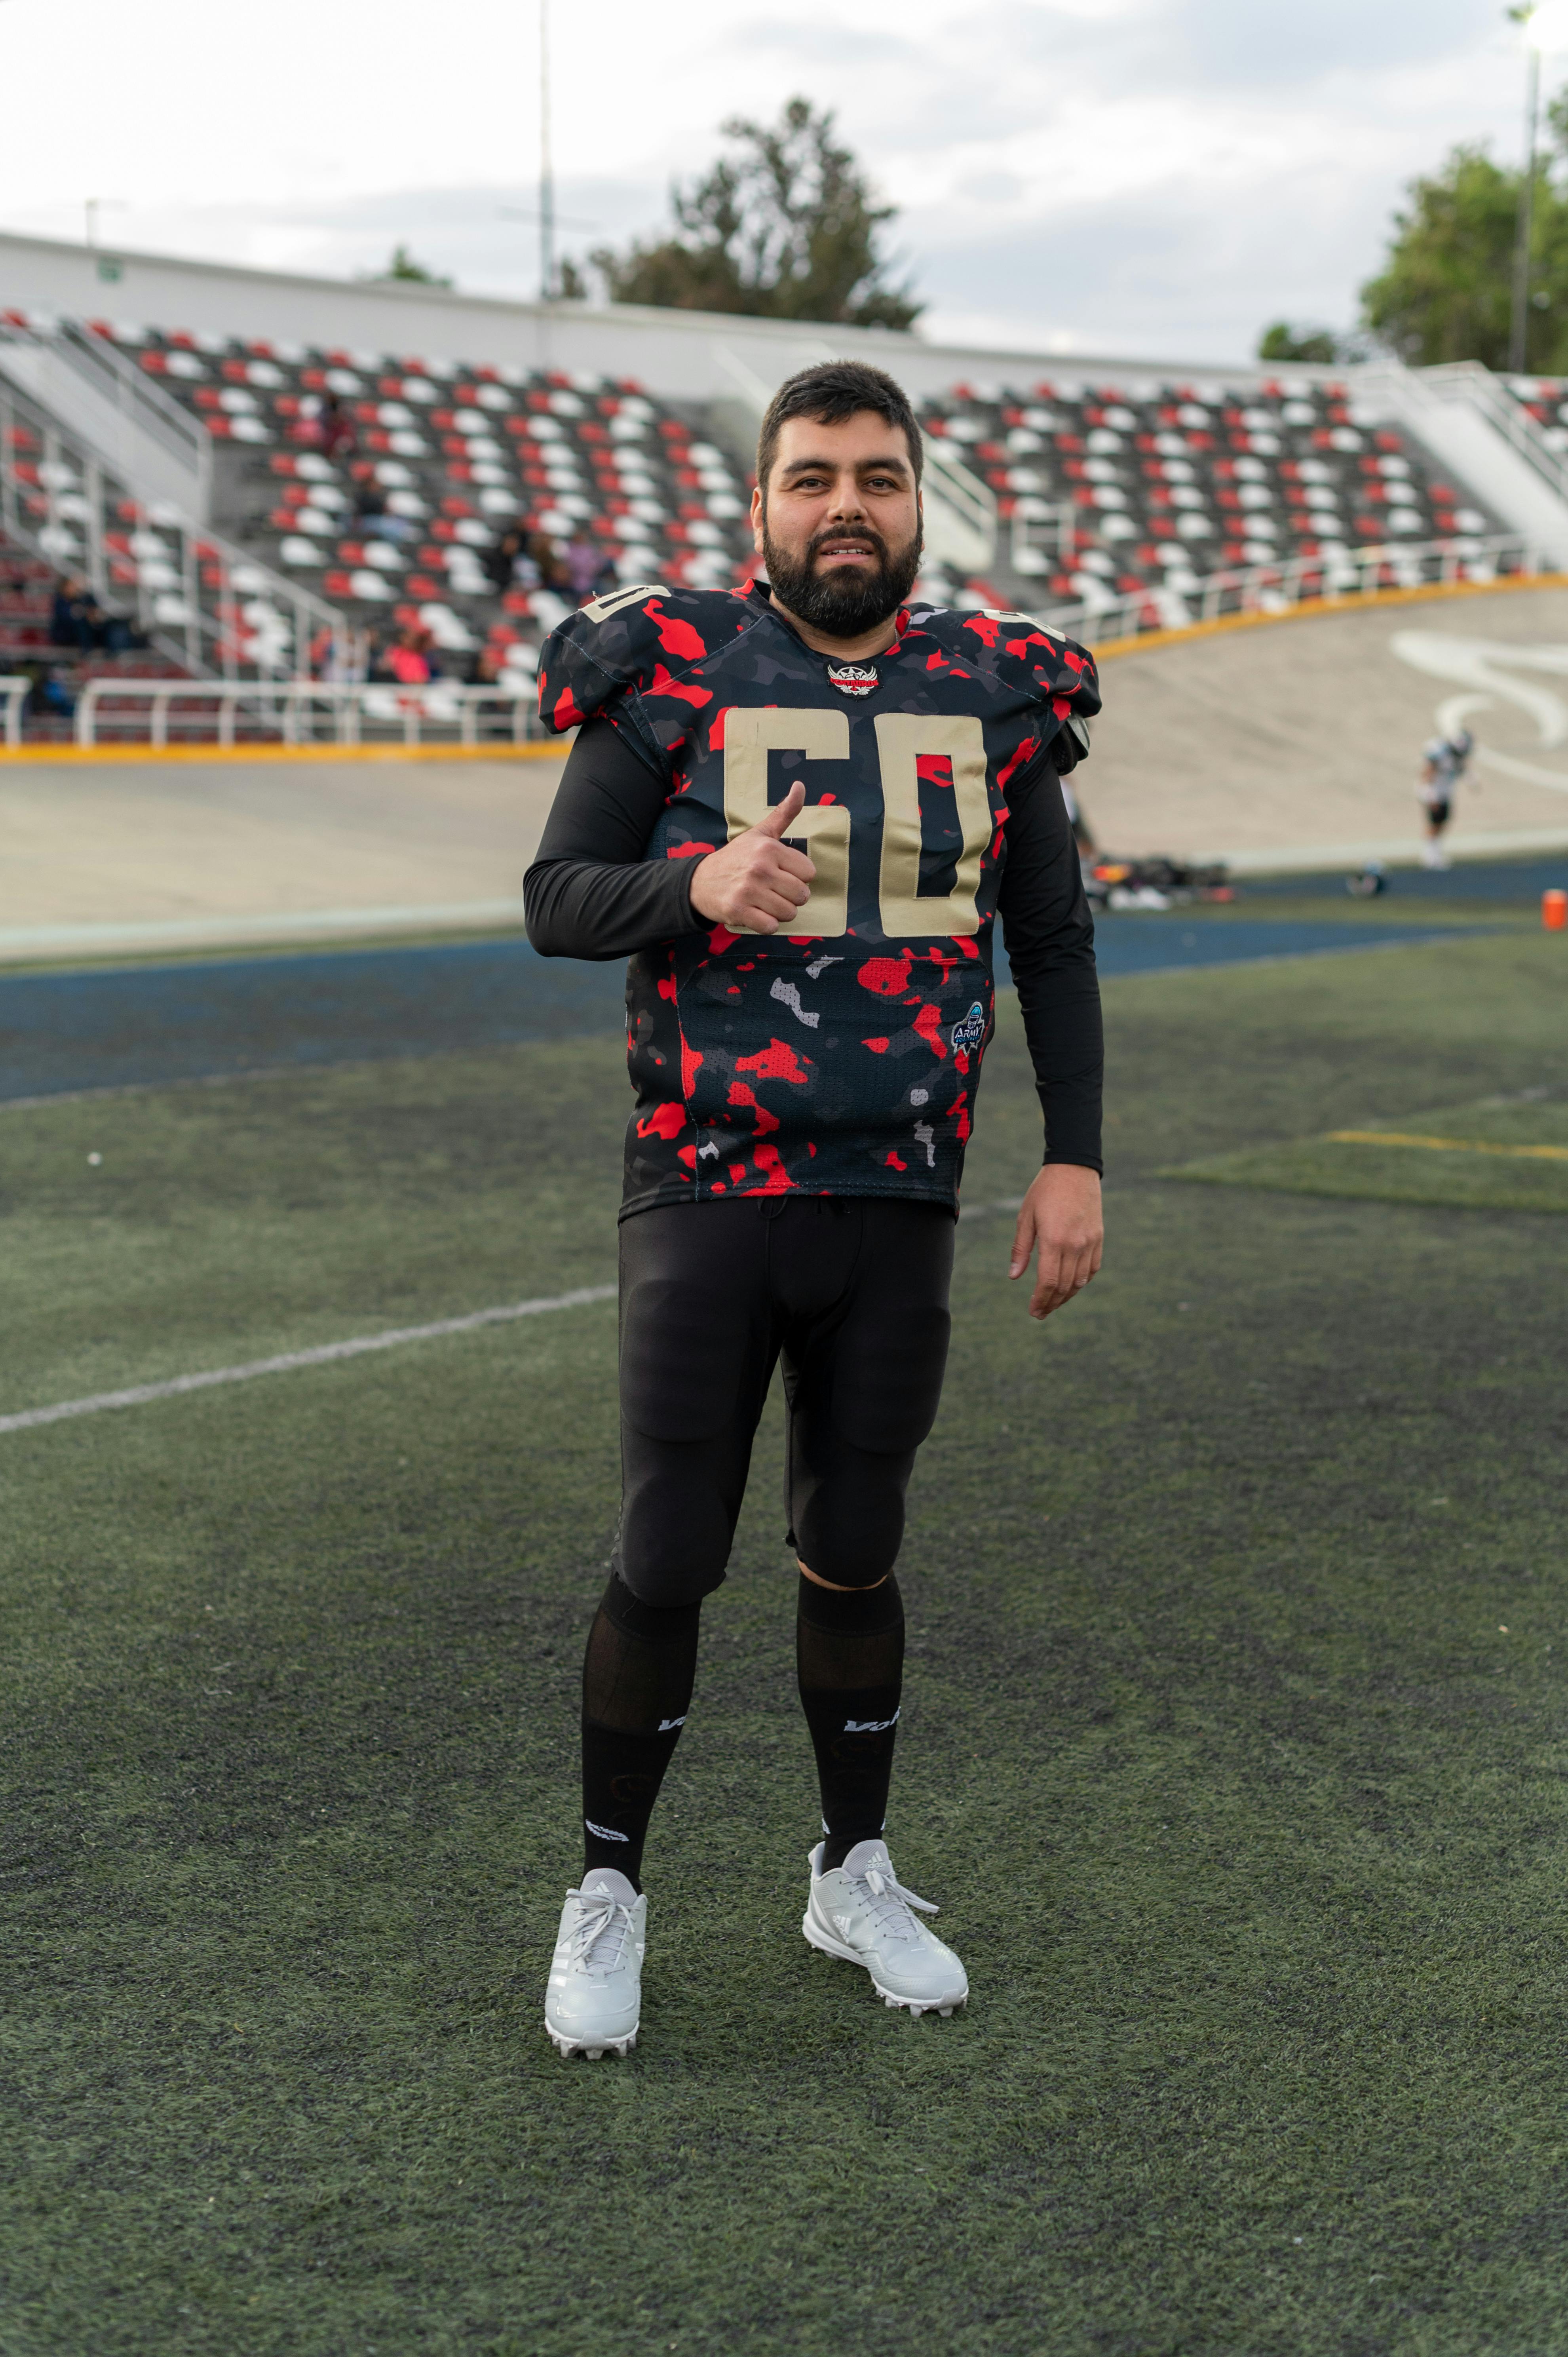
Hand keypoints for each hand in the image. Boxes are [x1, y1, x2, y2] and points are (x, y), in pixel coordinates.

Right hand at [688, 779, 815, 933]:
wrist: (699, 881)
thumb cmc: (736, 858)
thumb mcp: (760, 833)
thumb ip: (784, 812)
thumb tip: (800, 785)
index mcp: (769, 848)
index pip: (809, 873)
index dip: (797, 876)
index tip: (780, 873)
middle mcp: (760, 868)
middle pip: (802, 895)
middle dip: (790, 897)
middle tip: (772, 890)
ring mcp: (748, 890)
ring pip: (789, 913)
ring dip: (779, 912)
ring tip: (763, 902)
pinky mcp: (739, 911)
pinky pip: (771, 927)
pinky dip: (766, 925)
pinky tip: (754, 913)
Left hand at [1009, 1164, 1102, 1320]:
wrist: (1074, 1168)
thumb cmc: (1044, 1191)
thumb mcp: (1025, 1217)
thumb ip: (1020, 1248)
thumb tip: (1014, 1276)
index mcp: (1054, 1241)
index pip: (1048, 1282)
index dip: (1040, 1300)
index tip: (1033, 1311)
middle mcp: (1075, 1245)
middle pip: (1064, 1286)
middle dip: (1051, 1303)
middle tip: (1040, 1313)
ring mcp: (1090, 1242)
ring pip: (1080, 1281)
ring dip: (1066, 1296)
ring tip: (1053, 1303)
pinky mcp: (1098, 1237)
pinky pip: (1093, 1268)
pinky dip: (1082, 1281)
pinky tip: (1071, 1286)